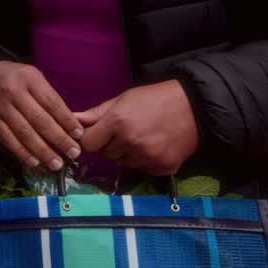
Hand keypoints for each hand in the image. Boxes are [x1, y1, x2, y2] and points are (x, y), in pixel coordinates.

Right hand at [0, 61, 83, 171]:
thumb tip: (70, 126)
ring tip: (57, 163)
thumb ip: (50, 99)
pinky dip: (22, 152)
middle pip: (39, 119)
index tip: (79, 135)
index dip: (66, 120)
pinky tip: (35, 162)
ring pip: (24, 133)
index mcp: (29, 79)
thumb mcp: (35, 79)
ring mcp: (1, 108)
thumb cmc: (18, 80)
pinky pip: (8, 140)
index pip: (51, 102)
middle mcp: (13, 93)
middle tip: (74, 153)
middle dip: (59, 139)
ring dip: (43, 151)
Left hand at [76, 80, 198, 175]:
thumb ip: (97, 113)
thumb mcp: (123, 99)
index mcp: (118, 122)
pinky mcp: (161, 168)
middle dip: (110, 145)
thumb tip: (74, 120)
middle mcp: (130, 143)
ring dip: (127, 154)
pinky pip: (142, 169)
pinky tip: (154, 145)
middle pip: (106, 155)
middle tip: (125, 131)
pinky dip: (144, 160)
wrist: (193, 107)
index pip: (89, 143)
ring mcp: (147, 158)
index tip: (99, 134)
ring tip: (142, 136)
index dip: (92, 139)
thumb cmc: (154, 98)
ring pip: (123, 163)